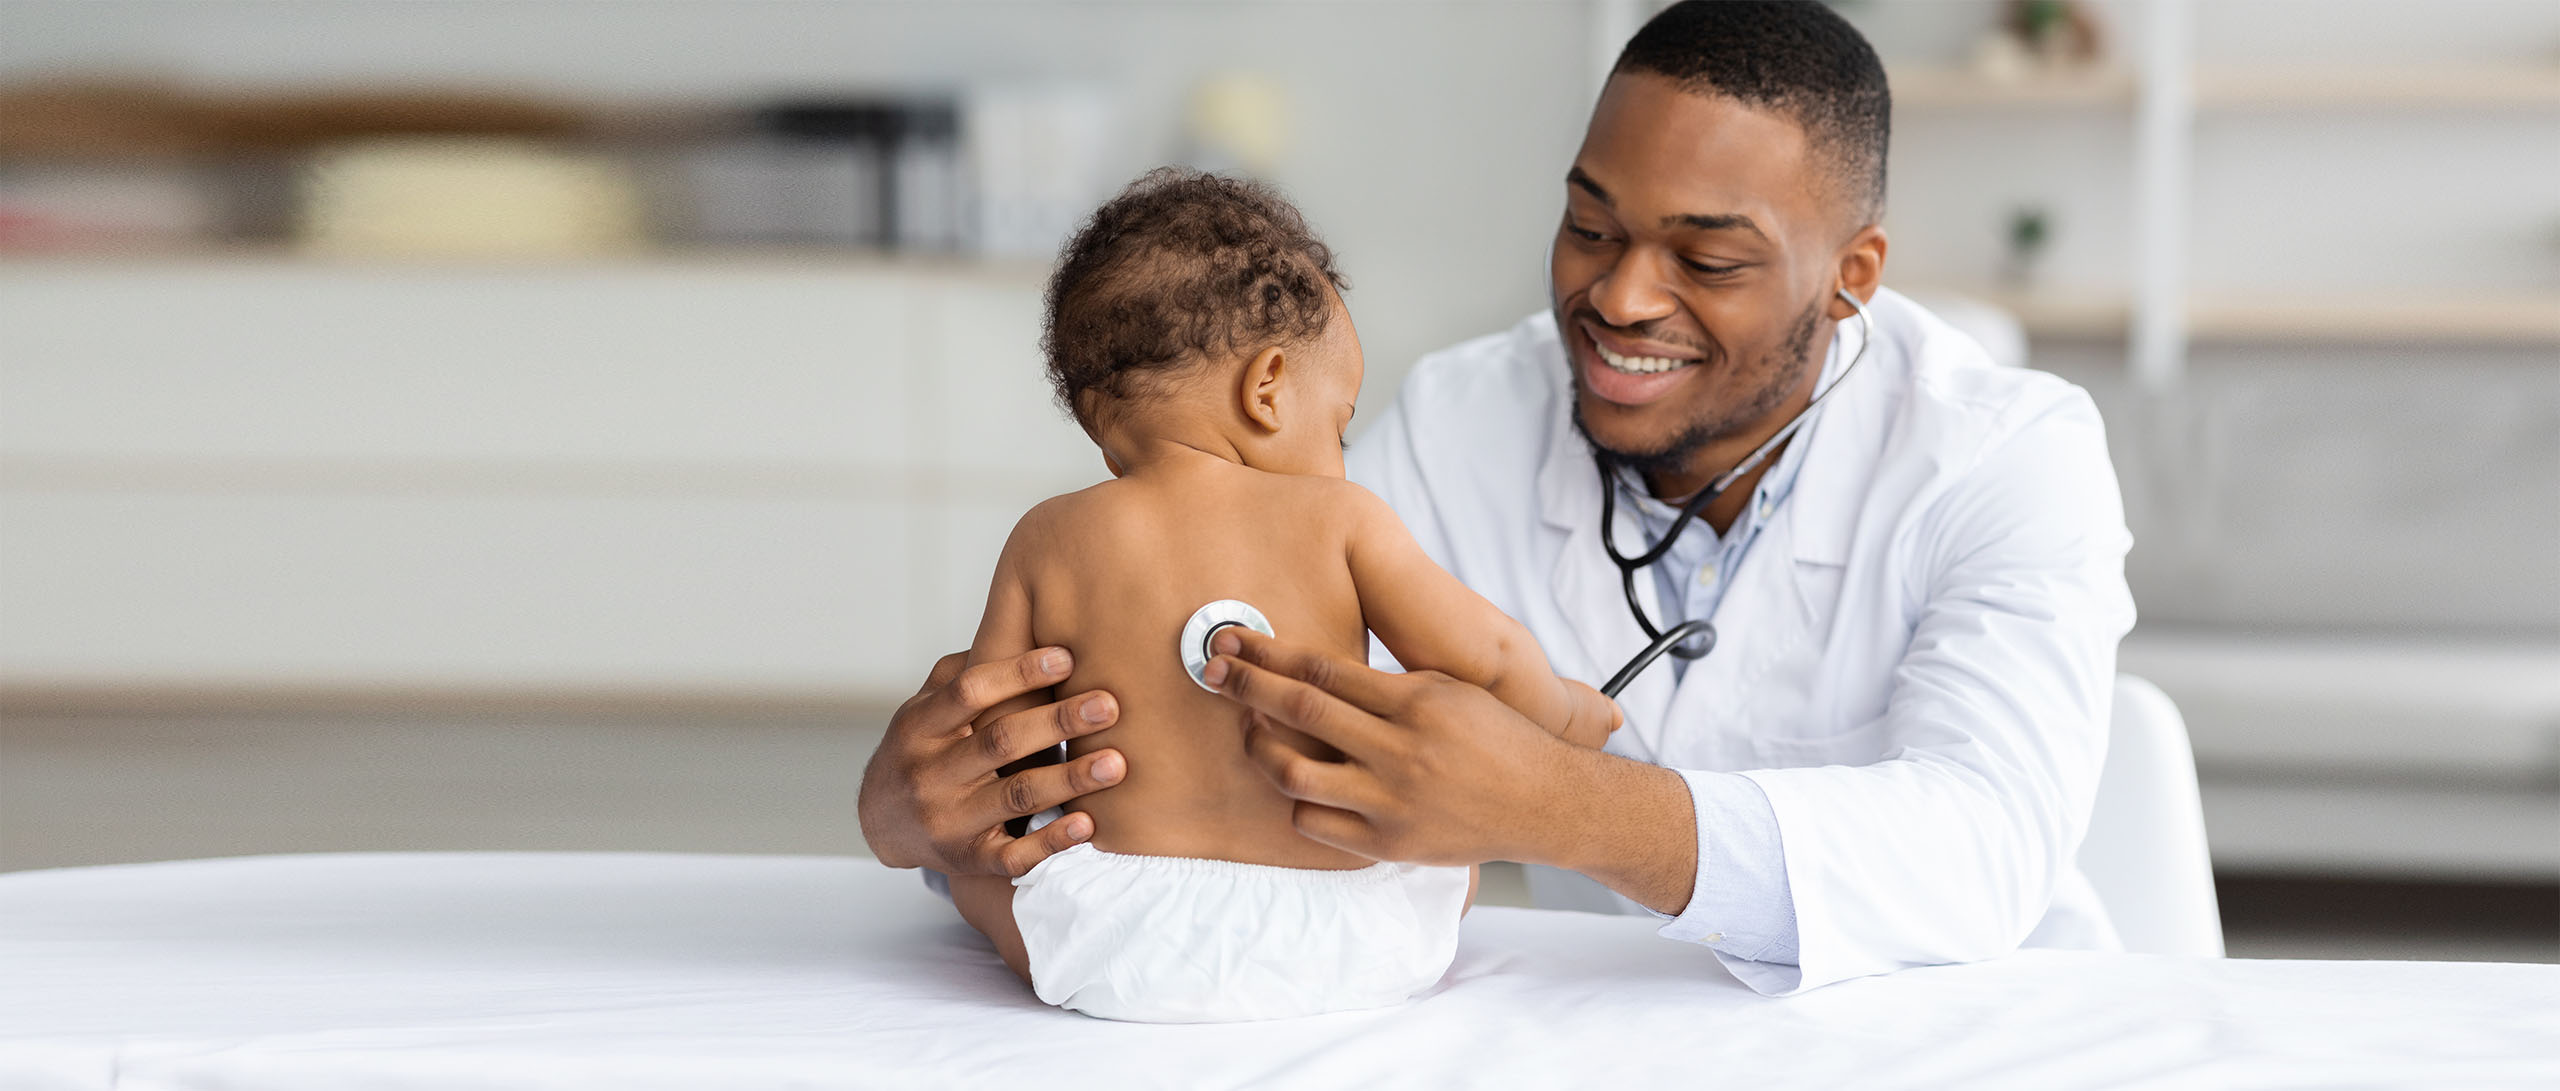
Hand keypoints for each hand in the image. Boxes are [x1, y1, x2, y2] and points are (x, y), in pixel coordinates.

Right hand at [857, 647, 1125, 876]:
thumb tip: (1019, 626)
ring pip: (1014, 796)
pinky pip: (1013, 855)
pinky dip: (1051, 840)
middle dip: (1058, 722)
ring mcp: (947, 820)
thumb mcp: (923, 707)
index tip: (1067, 656)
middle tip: (1110, 705)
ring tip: (1117, 763)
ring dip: (1069, 779)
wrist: (880, 823)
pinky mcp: (967, 859)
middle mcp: (929, 773)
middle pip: (999, 742)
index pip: (969, 692)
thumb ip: (962, 672)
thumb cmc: (921, 748)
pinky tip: (1088, 823)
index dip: (1017, 672)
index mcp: (919, 726)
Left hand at [1203, 628, 1697, 911]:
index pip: (1324, 668)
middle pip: (1300, 708)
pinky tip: (1295, 787)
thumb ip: (1390, 683)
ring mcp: (1391, 799)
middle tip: (1213, 669)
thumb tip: (1321, 669)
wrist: (1545, 804)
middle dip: (1247, 685)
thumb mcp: (1451, 690)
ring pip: (1295, 772)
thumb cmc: (1497, 739)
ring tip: (1249, 734)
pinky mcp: (1388, 842)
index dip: (1272, 652)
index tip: (1237, 640)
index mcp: (1416, 700)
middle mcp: (1400, 748)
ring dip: (1260, 748)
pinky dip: (1296, 803)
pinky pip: (1316, 824)